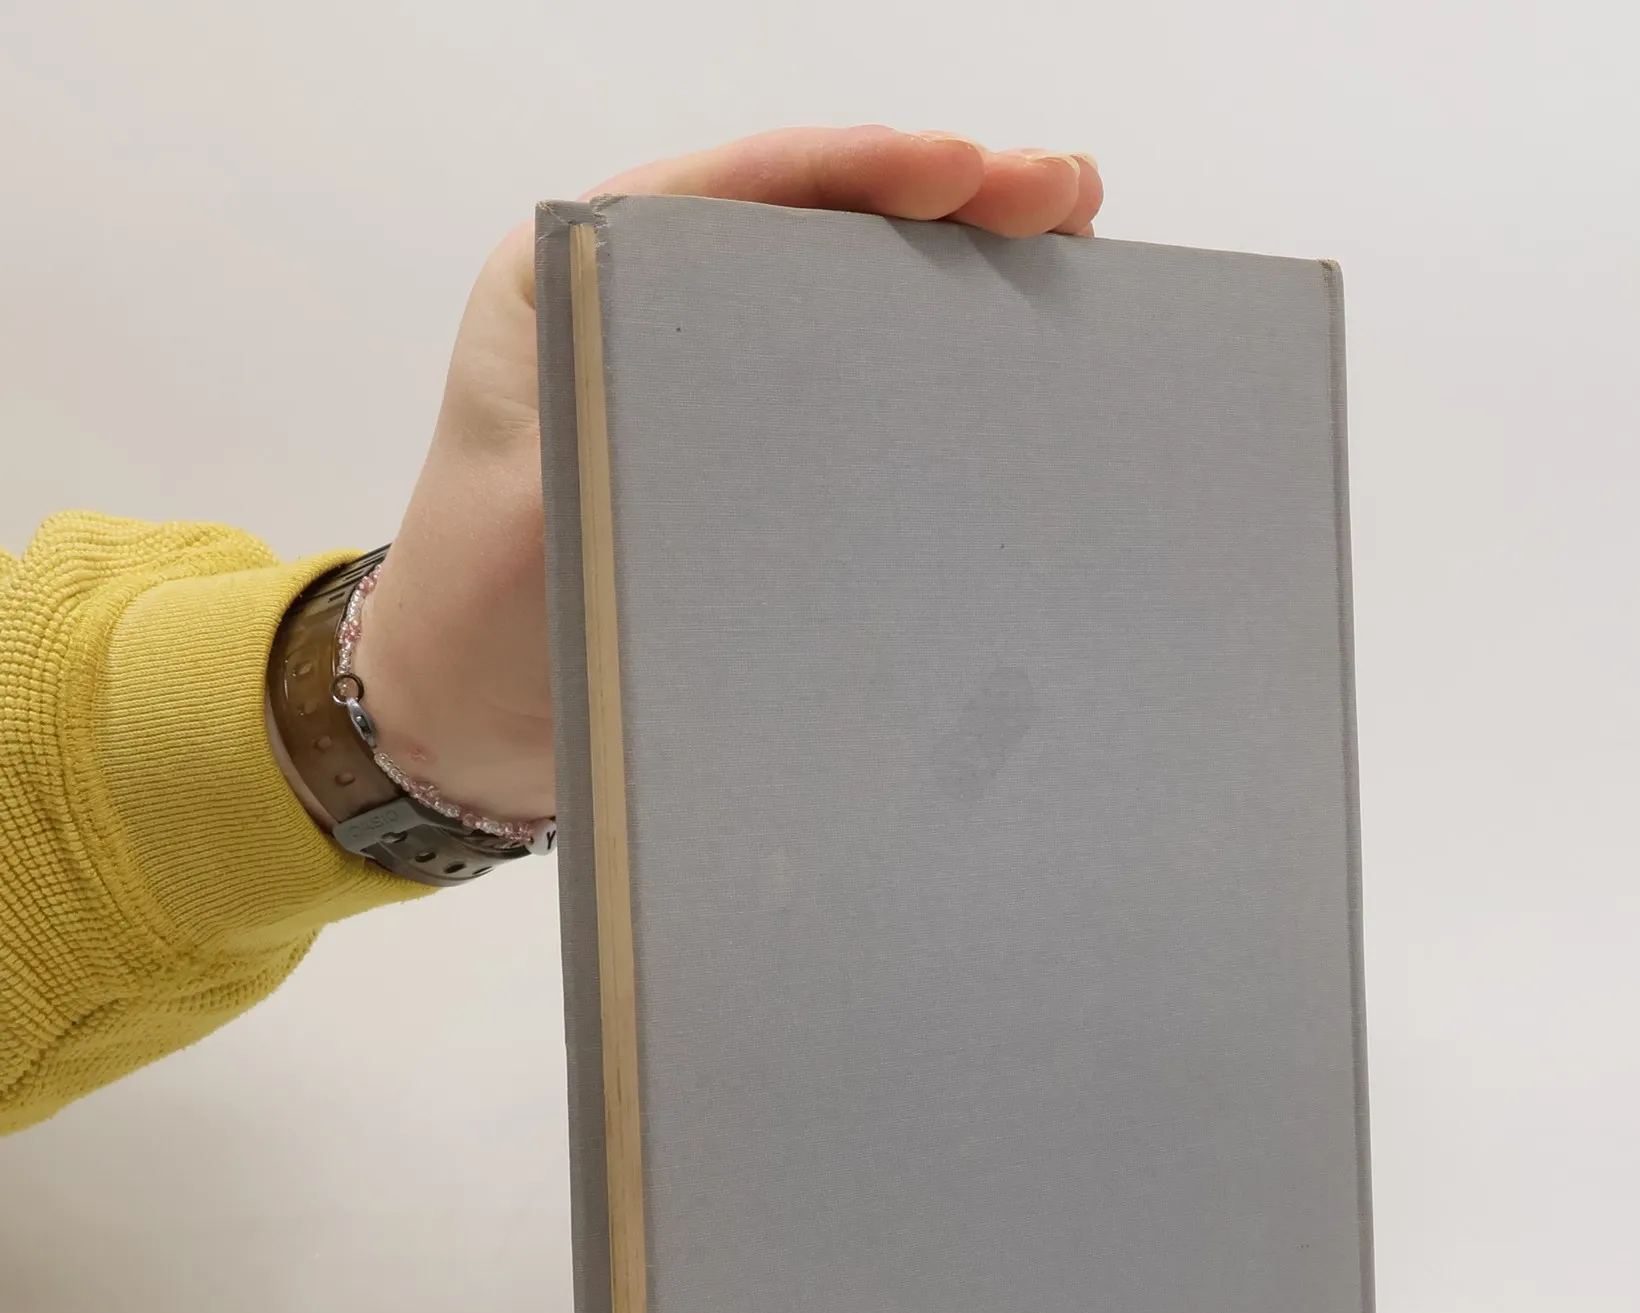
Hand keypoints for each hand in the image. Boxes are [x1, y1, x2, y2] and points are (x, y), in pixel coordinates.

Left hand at [347, 126, 1103, 822]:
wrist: (465, 709)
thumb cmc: (480, 610)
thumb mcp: (539, 512)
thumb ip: (628, 441)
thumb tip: (772, 419)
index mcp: (584, 273)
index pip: (742, 189)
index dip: (862, 169)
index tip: (964, 170)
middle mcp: (654, 307)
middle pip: (816, 223)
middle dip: (944, 200)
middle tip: (1060, 195)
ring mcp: (709, 382)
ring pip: (846, 297)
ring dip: (956, 272)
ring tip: (1068, 243)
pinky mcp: (747, 456)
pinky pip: (850, 391)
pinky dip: (932, 369)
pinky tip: (1015, 359)